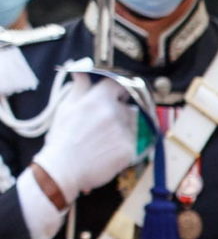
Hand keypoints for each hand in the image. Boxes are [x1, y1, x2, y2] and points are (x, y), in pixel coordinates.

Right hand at [33, 75, 143, 201]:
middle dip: (119, 112)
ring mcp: (124, 132)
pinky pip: (133, 142)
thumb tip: (81, 70)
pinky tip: (107, 150)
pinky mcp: (130, 149)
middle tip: (102, 125)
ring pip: (132, 124)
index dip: (119, 89)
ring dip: (123, 128)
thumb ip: (80, 87)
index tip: (117, 94)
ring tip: (103, 139)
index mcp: (98, 100)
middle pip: (127, 107)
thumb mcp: (66, 107)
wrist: (64, 168)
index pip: (119, 84)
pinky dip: (123, 145)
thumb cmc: (62, 138)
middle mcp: (114, 113)